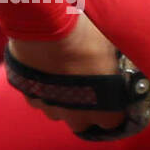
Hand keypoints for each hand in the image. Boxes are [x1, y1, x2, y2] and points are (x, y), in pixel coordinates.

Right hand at [9, 13, 125, 134]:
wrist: (47, 26)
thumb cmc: (87, 38)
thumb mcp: (112, 52)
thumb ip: (115, 67)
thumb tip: (120, 65)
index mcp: (103, 110)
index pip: (113, 123)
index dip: (114, 111)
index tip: (115, 100)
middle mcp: (75, 115)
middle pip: (83, 123)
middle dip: (87, 111)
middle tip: (90, 90)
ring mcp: (49, 106)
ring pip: (59, 111)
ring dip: (64, 100)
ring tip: (66, 78)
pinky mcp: (28, 94)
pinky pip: (39, 97)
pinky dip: (44, 89)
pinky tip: (47, 72)